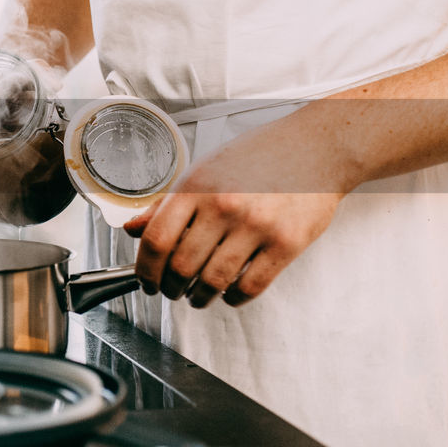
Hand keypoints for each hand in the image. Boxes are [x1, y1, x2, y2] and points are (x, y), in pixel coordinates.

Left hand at [123, 114, 350, 307]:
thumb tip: (132, 230)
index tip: (146, 281)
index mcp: (196, 185)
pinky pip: (251, 287)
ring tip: (197, 296)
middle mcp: (224, 205)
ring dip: (199, 298)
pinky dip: (233, 299)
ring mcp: (257, 225)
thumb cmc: (257, 157)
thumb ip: (167, 203)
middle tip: (171, 290)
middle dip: (170, 287)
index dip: (145, 270)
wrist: (315, 147)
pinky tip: (229, 293)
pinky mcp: (287, 243)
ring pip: (213, 282)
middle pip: (181, 266)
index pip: (156, 239)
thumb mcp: (203, 170)